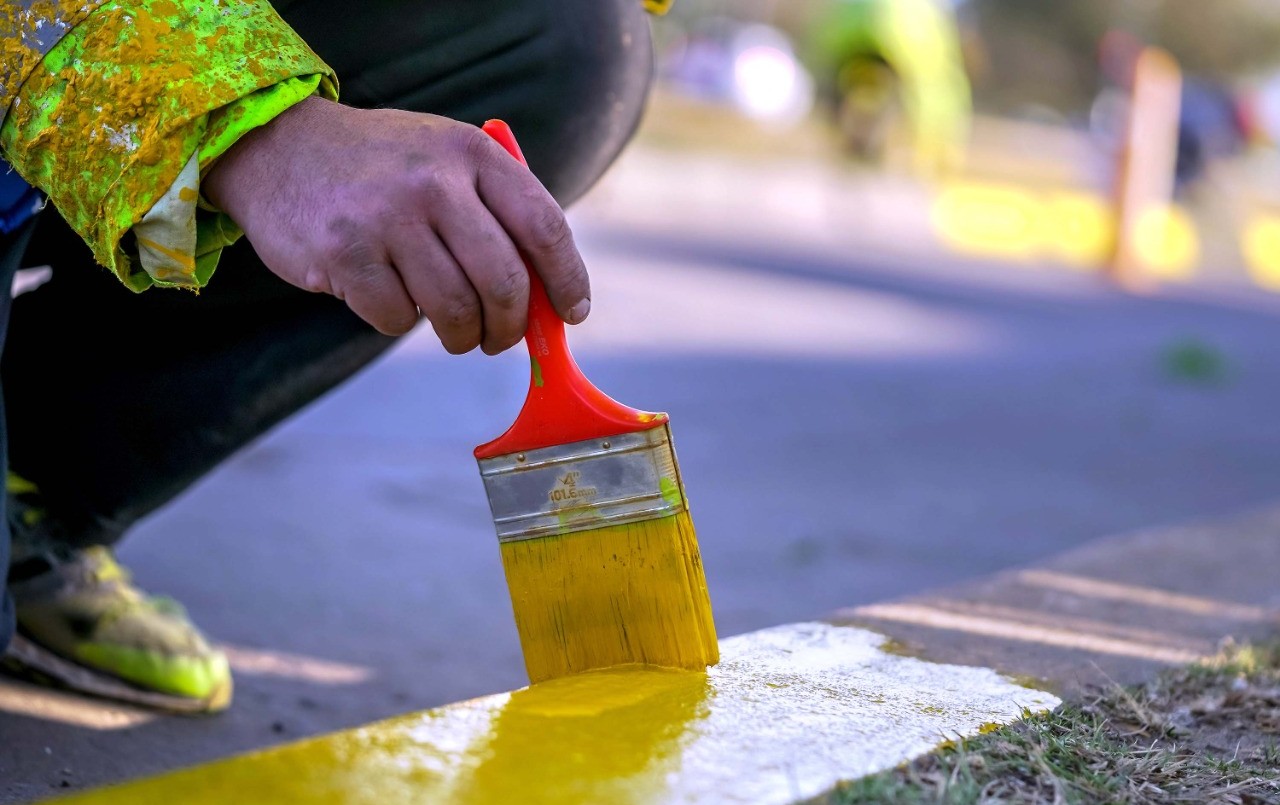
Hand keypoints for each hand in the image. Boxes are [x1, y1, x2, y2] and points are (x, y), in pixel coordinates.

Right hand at [203, 96, 589, 353]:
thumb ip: (497, 215)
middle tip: (501, 339)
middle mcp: (434, 182)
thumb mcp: (445, 160)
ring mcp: (388, 218)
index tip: (572, 312)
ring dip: (461, 336)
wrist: (278, 144)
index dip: (567, 280)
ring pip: (455, 311)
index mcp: (472, 154)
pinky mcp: (346, 255)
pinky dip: (401, 321)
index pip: (544, 227)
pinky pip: (399, 319)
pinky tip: (388, 294)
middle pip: (505, 283)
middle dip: (511, 327)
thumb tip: (549, 300)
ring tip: (454, 330)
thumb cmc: (381, 168)